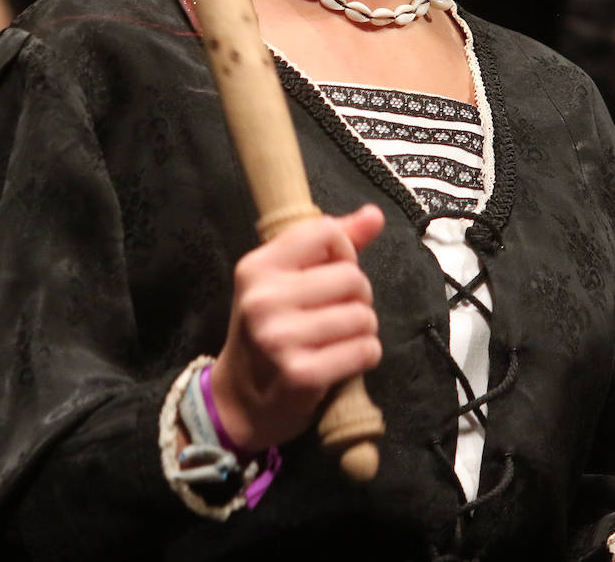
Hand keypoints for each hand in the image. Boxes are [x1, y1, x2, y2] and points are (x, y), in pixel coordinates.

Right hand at [208, 205, 383, 451]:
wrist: (240, 399)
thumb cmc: (269, 331)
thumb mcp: (285, 280)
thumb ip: (331, 244)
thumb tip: (374, 215)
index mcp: (257, 266)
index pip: (326, 232)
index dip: (343, 251)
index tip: (331, 272)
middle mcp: (263, 298)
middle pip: (352, 276)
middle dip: (357, 296)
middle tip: (338, 312)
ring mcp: (280, 337)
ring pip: (363, 315)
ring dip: (363, 329)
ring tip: (339, 338)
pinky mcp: (301, 374)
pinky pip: (364, 350)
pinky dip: (365, 355)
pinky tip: (344, 360)